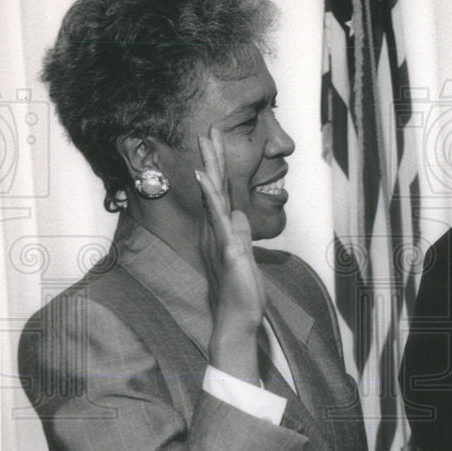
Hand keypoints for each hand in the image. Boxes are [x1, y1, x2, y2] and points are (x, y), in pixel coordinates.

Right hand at [197, 128, 265, 380]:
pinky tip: (208, 182)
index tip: (216, 143)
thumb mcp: (244, 257)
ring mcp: (219, 239)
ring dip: (211, 169)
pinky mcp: (228, 250)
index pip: (219, 194)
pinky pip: (220, 221)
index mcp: (220, 232)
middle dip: (211, 158)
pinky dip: (214, 200)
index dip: (218, 168)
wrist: (236, 321)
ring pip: (213, 198)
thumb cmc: (240, 293)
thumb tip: (240, 217)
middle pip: (213, 188)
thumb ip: (241, 236)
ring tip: (207, 144)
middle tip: (208, 130)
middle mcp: (215, 232)